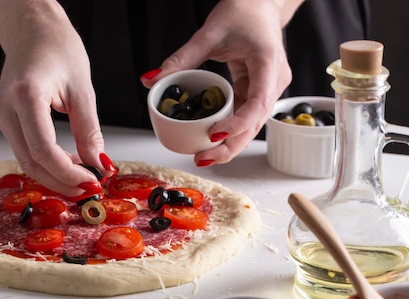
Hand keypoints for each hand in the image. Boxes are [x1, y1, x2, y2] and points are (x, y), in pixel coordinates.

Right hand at [0, 0, 113, 195]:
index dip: (67, 172)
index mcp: (25, 94)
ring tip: (81, 178)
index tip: (91, 182)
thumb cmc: (57, 47)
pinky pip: (23, 148)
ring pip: (25, 159)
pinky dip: (45, 161)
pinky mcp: (3, 117)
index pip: (43, 149)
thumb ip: (89, 131)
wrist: (32, 28)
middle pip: (31, 161)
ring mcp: (0, 113)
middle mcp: (5, 106)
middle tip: (87, 189)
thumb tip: (98, 165)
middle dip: (60, 181)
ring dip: (53, 174)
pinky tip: (66, 163)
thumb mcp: (83, 89)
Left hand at [141, 0, 301, 166]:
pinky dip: (230, 131)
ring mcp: (268, 88)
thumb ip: (180, 59)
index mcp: (268, 63)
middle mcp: (273, 81)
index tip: (215, 134)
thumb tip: (151, 79)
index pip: (258, 103)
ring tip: (204, 157)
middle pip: (255, 124)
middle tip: (203, 158)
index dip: (237, 124)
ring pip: (252, 125)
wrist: (260, 4)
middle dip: (230, 145)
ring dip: (230, 143)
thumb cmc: (243, 12)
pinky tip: (211, 143)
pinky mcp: (259, 92)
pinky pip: (245, 117)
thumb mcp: (208, 34)